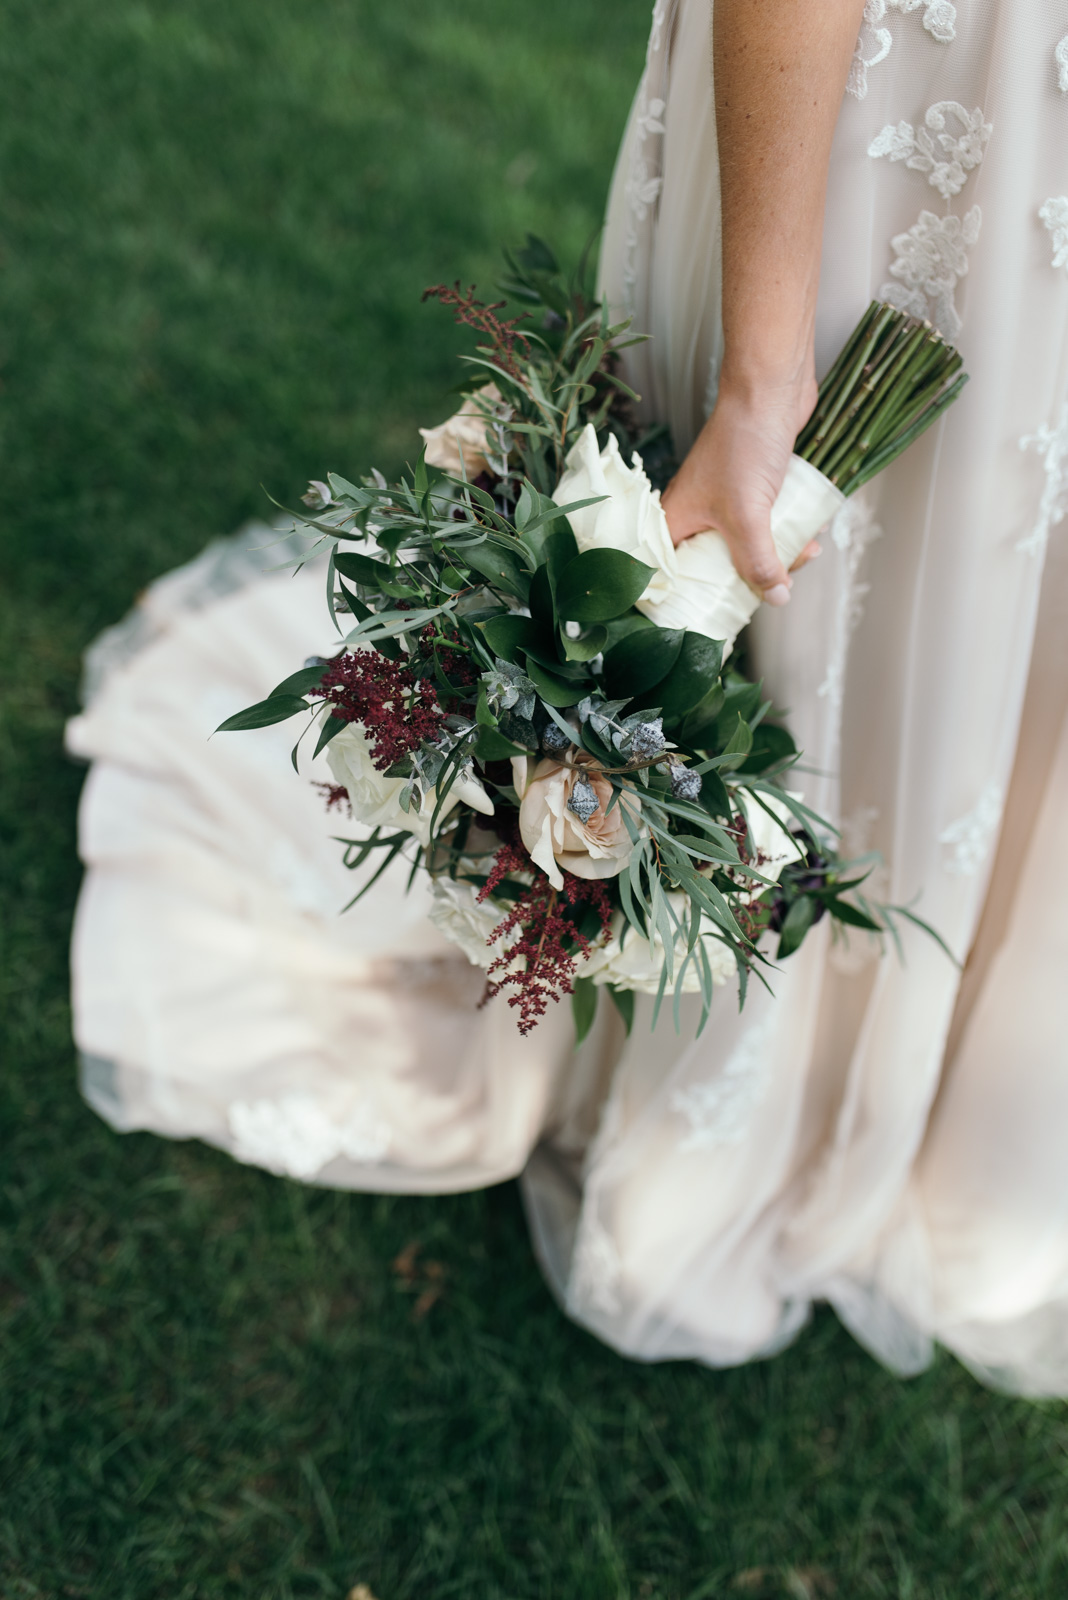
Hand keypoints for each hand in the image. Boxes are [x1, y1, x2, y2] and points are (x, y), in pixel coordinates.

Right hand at [661, 366, 819, 605]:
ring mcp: (726, 500)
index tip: (721, 617)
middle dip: (752, 578)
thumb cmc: (744, 443)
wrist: (770, 387)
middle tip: (778, 585)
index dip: (693, 598)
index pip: (674, 574)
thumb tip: (775, 598)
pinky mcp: (754, 488)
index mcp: (676, 520)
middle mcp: (697, 513)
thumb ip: (758, 561)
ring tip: (804, 552)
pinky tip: (811, 532)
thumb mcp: (748, 515)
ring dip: (779, 555)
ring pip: (749, 546)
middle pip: (717, 565)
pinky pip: (767, 524)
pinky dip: (787, 532)